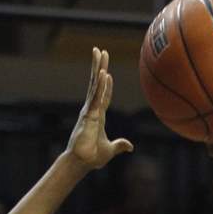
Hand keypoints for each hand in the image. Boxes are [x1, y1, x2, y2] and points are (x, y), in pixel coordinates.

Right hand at [64, 47, 133, 169]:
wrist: (82, 162)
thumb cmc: (93, 157)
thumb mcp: (111, 149)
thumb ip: (119, 145)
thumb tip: (130, 146)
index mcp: (98, 115)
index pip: (103, 94)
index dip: (105, 82)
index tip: (105, 69)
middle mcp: (92, 109)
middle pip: (96, 83)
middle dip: (98, 66)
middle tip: (100, 50)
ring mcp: (90, 109)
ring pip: (95, 84)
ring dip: (98, 67)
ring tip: (99, 52)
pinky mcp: (89, 114)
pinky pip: (96, 96)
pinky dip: (100, 84)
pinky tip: (103, 73)